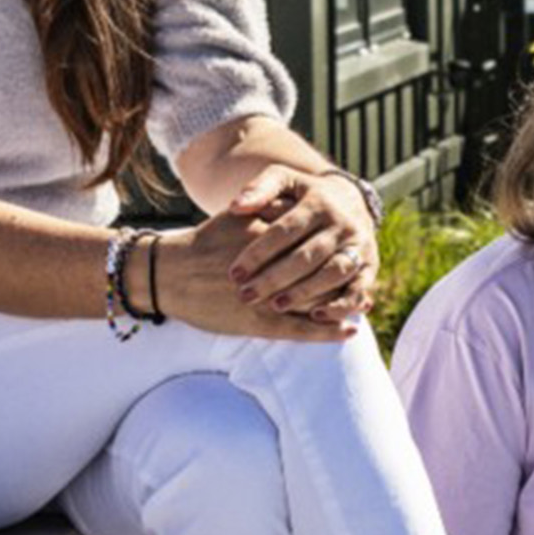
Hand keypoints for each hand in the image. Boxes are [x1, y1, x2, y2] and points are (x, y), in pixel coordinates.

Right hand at [147, 221, 346, 342]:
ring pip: (316, 301)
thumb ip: (267, 208)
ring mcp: (265, 297)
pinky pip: (301, 330)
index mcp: (268, 237)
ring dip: (343, 303)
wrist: (168, 273)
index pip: (313, 242)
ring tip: (364, 304)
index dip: (337, 245)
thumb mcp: (237, 216)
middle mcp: (271, 267)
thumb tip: (294, 203)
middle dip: (345, 274)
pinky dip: (327, 331)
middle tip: (365, 275)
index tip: (353, 246)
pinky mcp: (257, 323)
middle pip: (321, 271)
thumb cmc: (203, 243)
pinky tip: (348, 331)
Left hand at [223, 169, 377, 328]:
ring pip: (333, 272)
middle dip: (275, 278)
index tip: (235, 273)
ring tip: (275, 306)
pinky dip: (340, 305)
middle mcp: (342, 224)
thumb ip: (259, 189)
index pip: (286, 230)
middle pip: (308, 255)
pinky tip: (316, 316)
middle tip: (246, 295)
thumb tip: (236, 206)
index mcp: (318, 202)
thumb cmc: (303, 194)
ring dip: (305, 292)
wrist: (350, 199)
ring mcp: (358, 246)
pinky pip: (358, 289)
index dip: (259, 252)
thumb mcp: (283, 180)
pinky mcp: (369, 267)